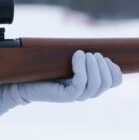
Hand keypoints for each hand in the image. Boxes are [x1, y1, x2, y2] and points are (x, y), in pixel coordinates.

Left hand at [0, 50, 121, 116]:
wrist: (23, 80)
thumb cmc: (45, 67)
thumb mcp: (69, 57)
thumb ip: (85, 54)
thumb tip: (99, 43)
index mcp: (91, 84)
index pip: (116, 81)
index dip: (114, 68)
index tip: (103, 56)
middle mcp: (86, 93)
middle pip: (108, 82)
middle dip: (102, 64)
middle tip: (90, 53)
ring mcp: (76, 96)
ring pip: (96, 84)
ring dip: (93, 65)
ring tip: (82, 53)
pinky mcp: (65, 96)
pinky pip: (81, 83)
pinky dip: (82, 67)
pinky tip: (77, 56)